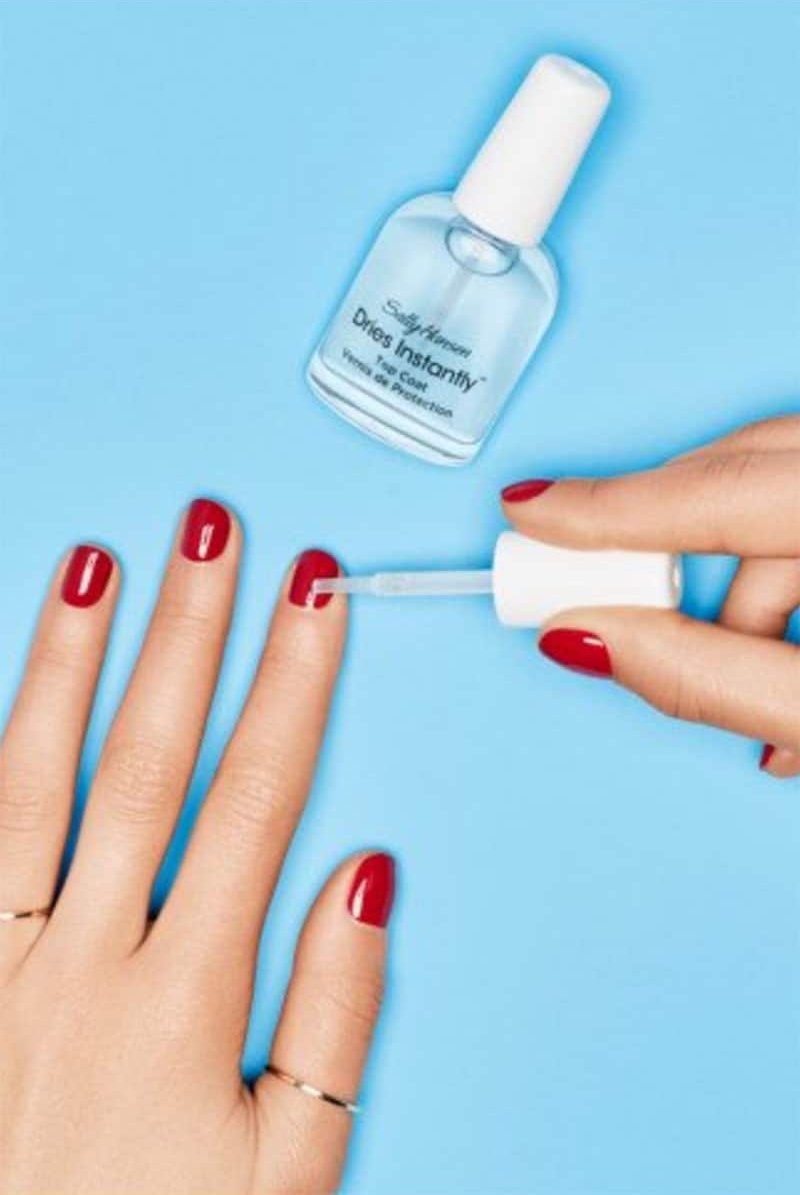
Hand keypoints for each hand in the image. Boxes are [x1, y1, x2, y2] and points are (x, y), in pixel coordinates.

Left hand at [0, 499, 393, 1194]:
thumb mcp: (290, 1172)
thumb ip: (336, 1016)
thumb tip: (367, 875)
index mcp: (181, 1000)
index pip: (256, 796)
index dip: (291, 683)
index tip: (312, 596)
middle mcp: (81, 962)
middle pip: (148, 760)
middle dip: (187, 633)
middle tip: (210, 529)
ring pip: (33, 783)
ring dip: (68, 666)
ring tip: (95, 567)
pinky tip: (10, 695)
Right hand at [501, 416, 799, 777]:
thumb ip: (712, 677)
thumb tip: (587, 635)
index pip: (719, 490)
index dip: (612, 507)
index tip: (532, 510)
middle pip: (743, 472)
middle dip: (680, 557)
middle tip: (627, 617)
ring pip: (783, 506)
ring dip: (750, 605)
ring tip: (778, 721)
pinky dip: (793, 600)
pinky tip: (796, 673)